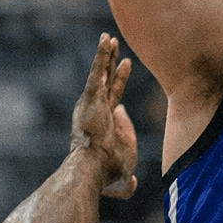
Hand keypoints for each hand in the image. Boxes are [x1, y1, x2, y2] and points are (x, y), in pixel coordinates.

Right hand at [70, 33, 137, 197]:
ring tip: (109, 38)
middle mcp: (95, 111)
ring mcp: (92, 102)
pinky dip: (101, 55)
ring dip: (105, 55)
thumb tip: (132, 184)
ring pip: (100, 73)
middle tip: (114, 47)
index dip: (118, 83)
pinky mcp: (91, 97)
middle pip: (105, 81)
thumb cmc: (106, 177)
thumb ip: (127, 184)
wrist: (93, 170)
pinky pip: (97, 71)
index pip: (112, 99)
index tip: (124, 67)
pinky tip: (106, 39)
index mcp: (102, 125)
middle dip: (110, 64)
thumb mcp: (121, 180)